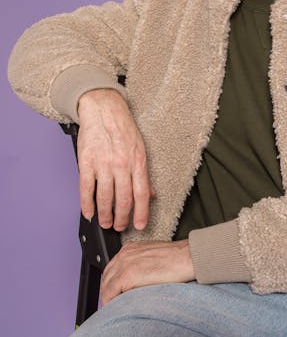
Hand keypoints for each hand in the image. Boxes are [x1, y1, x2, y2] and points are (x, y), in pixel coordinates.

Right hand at [77, 88, 152, 230]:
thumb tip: (151, 195)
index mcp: (137, 163)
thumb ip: (144, 174)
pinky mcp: (87, 162)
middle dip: (122, 218)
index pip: (142, 194)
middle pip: (123, 200)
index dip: (141, 213)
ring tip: (105, 223)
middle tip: (119, 226)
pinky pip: (86, 188)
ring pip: (105, 198)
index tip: (139, 225)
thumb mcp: (141, 149)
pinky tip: (89, 212)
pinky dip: (87, 204)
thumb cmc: (123, 128)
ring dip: (105, 215)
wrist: (104, 110)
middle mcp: (122, 165)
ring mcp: (103, 164)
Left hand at [100, 239, 194, 304]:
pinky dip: (109, 302)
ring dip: (107, 298)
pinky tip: (114, 309)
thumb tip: (137, 282)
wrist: (188, 257)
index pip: (112, 268)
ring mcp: (124, 264)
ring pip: (106, 285)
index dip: (111, 283)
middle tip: (111, 304)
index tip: (114, 293)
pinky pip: (110, 293)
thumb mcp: (153, 258)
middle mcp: (124, 254)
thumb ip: (141, 266)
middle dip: (107, 291)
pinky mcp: (128, 275)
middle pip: (106, 276)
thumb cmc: (178, 259)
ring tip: (113, 309)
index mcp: (130, 249)